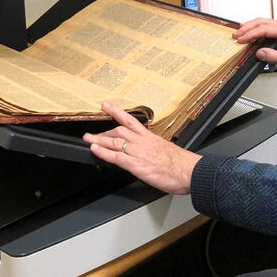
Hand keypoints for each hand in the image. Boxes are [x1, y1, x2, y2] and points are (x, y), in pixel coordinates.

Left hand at [83, 102, 199, 194]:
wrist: (188, 171)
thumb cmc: (182, 164)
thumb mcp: (167, 151)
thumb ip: (155, 150)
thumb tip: (150, 154)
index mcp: (150, 138)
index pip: (130, 121)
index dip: (116, 112)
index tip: (106, 106)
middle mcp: (142, 142)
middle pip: (118, 131)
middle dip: (103, 131)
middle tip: (91, 132)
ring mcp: (138, 152)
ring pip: (114, 142)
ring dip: (98, 140)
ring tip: (88, 139)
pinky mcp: (136, 164)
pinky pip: (116, 156)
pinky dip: (103, 152)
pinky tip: (95, 149)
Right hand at [233, 18, 276, 71]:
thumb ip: (273, 57)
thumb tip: (259, 53)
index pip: (264, 29)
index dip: (251, 34)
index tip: (242, 40)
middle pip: (260, 22)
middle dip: (246, 28)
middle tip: (236, 36)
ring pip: (261, 21)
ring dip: (249, 26)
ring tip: (239, 33)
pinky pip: (264, 24)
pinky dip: (254, 27)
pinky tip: (248, 31)